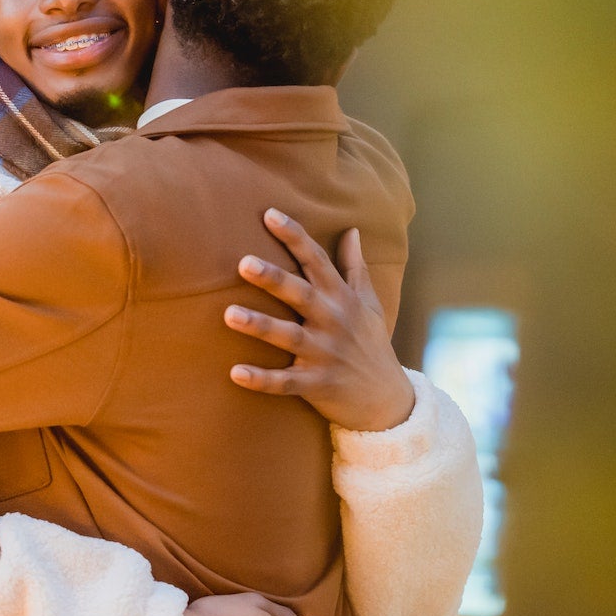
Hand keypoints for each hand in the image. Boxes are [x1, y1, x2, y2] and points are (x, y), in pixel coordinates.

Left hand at [224, 208, 414, 432]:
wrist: (387, 401)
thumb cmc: (370, 344)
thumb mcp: (369, 303)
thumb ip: (355, 267)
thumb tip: (352, 230)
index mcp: (342, 299)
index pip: (317, 261)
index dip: (294, 237)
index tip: (269, 214)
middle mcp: (333, 323)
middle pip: (301, 295)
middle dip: (274, 279)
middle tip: (243, 262)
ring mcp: (325, 355)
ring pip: (289, 337)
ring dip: (260, 326)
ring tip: (228, 314)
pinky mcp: (317, 385)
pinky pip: (285, 383)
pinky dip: (261, 380)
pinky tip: (235, 373)